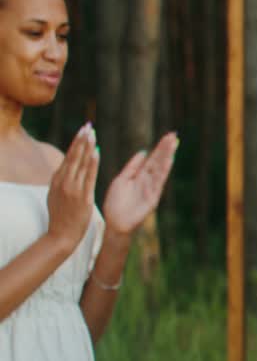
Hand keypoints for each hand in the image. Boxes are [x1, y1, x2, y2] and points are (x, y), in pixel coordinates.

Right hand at [44, 123, 99, 254]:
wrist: (61, 235)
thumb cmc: (61, 216)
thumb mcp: (56, 195)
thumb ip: (62, 181)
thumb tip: (65, 169)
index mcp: (58, 180)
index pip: (68, 157)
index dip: (76, 143)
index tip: (82, 130)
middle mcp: (64, 182)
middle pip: (74, 156)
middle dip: (81, 140)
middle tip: (88, 125)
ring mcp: (72, 188)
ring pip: (81, 163)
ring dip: (87, 146)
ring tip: (92, 133)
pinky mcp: (82, 196)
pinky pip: (88, 176)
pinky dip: (92, 162)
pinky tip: (96, 151)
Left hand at [102, 133, 177, 235]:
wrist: (115, 223)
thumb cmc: (116, 203)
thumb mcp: (121, 180)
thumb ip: (132, 167)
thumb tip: (143, 151)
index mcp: (140, 176)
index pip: (152, 159)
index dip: (159, 148)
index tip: (167, 136)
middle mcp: (148, 181)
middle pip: (158, 162)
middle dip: (165, 148)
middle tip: (173, 134)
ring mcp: (151, 189)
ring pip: (160, 169)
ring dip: (167, 156)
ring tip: (173, 143)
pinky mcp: (152, 197)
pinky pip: (159, 181)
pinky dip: (164, 171)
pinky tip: (168, 160)